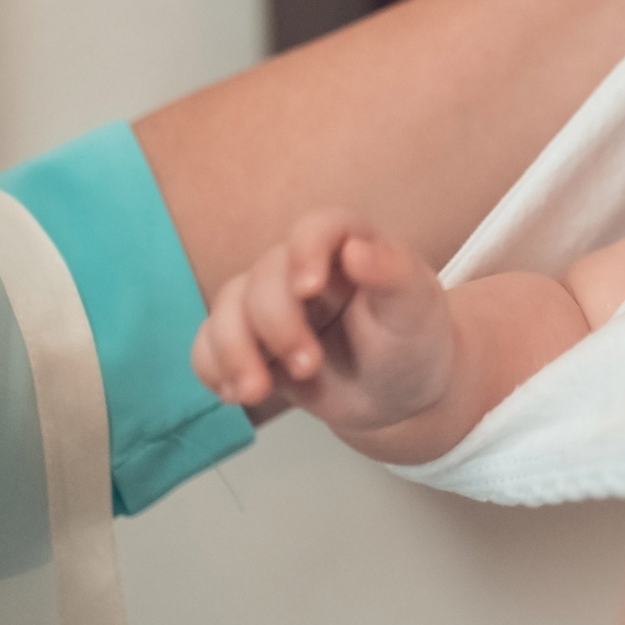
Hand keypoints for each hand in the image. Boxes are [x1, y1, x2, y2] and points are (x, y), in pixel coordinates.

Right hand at [190, 209, 456, 437]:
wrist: (399, 396)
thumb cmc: (413, 343)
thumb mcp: (417, 311)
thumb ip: (393, 276)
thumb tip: (357, 249)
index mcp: (349, 246)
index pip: (318, 228)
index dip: (306, 251)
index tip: (308, 290)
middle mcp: (303, 268)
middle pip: (264, 277)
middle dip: (277, 326)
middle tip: (309, 367)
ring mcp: (272, 305)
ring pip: (226, 307)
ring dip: (233, 350)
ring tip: (257, 391)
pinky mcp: (251, 342)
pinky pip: (208, 344)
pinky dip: (212, 367)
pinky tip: (235, 393)